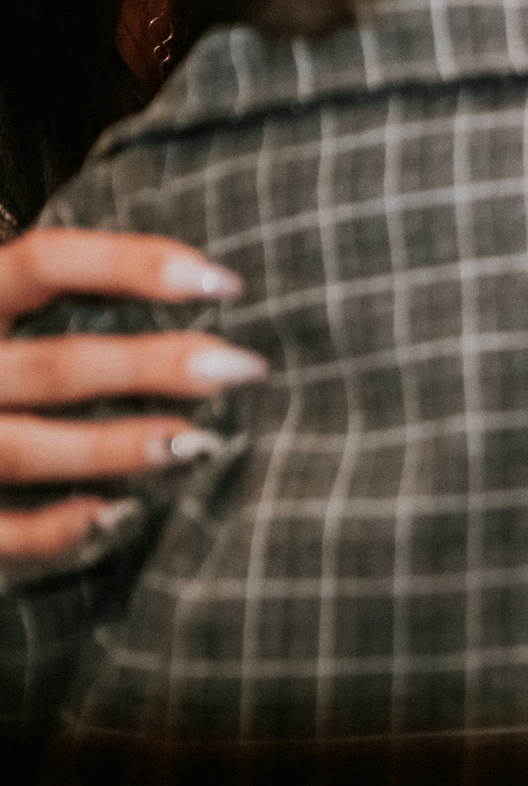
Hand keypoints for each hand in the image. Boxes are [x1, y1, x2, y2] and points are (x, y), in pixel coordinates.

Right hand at [0, 230, 267, 559]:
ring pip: (23, 448)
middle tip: (239, 367)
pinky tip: (110, 516)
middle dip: (149, 368)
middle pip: (54, 367)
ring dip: (109, 448)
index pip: (46, 262)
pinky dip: (45, 530)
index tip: (224, 283)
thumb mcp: (12, 308)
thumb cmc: (4, 354)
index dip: (131, 263)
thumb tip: (206, 285)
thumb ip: (64, 294)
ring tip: (192, 443)